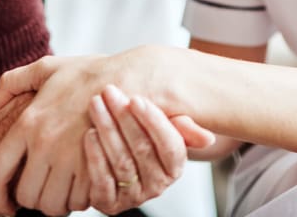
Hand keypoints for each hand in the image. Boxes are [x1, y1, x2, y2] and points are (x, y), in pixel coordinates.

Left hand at [0, 49, 206, 214]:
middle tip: (43, 190)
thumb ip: (11, 82)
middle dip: (33, 199)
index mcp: (28, 123)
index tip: (4, 205)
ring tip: (64, 188)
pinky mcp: (97, 169)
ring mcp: (72, 159)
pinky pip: (81, 202)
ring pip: (53, 205)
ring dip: (57, 202)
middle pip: (27, 197)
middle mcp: (46, 144)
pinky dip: (81, 199)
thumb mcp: (47, 68)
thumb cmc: (91, 73)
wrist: (134, 79)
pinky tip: (84, 184)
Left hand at [84, 84, 215, 213]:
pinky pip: (102, 181)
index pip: (171, 146)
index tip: (137, 99)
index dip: (154, 122)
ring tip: (96, 105)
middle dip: (124, 118)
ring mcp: (133, 196)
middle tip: (110, 92)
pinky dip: (95, 156)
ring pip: (121, 162)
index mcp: (174, 167)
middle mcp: (157, 185)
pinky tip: (89, 133)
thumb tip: (208, 139)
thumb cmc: (141, 134)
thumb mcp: (164, 128)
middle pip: (142, 150)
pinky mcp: (108, 203)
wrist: (115, 154)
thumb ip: (182, 128)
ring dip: (107, 130)